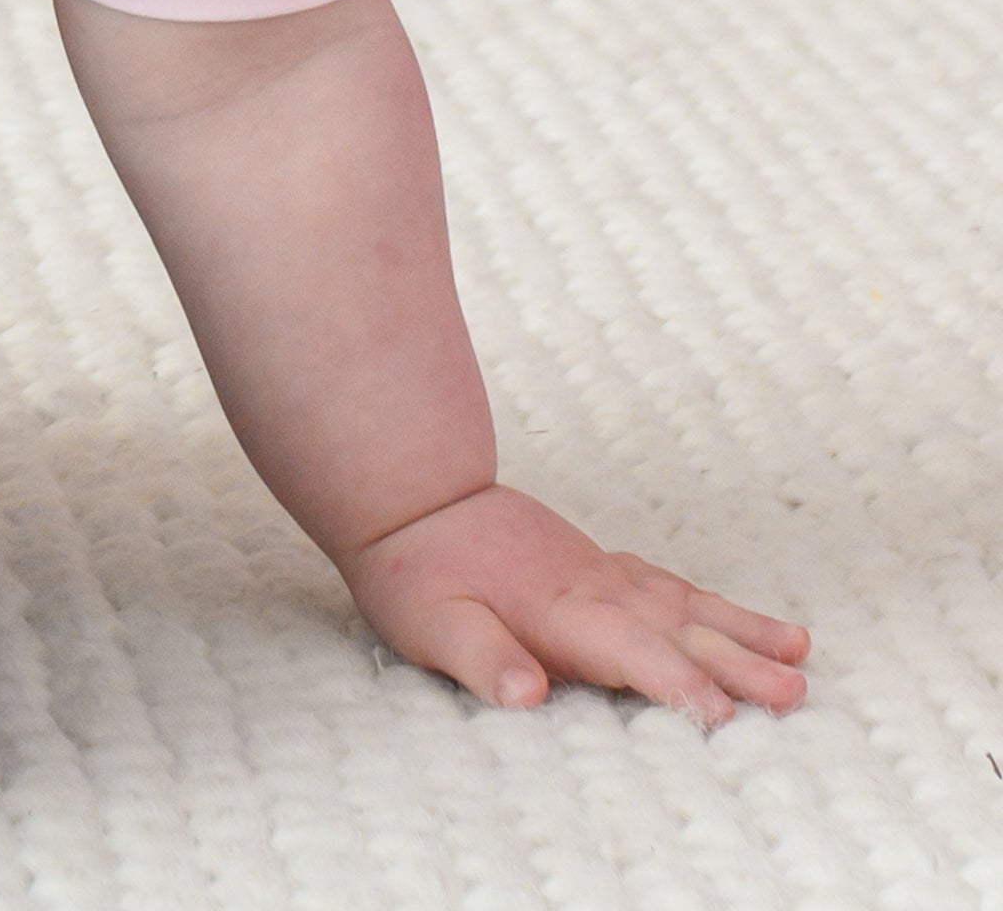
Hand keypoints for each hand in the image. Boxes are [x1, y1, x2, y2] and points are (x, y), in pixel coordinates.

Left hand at [335, 481, 807, 726]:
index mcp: (557, 613)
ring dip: (742, 632)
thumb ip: (480, 658)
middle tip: (795, 694)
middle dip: (736, 665)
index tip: (724, 715)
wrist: (410, 495)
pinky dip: (716, 606)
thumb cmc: (416, 573)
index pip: (629, 653)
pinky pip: (672, 586)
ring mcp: (602, 573)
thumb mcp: (428, 624)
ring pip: (684, 605)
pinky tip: (754, 623)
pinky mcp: (602, 566)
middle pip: (674, 631)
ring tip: (801, 653)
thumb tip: (528, 694)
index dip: (675, 684)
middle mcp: (593, 591)